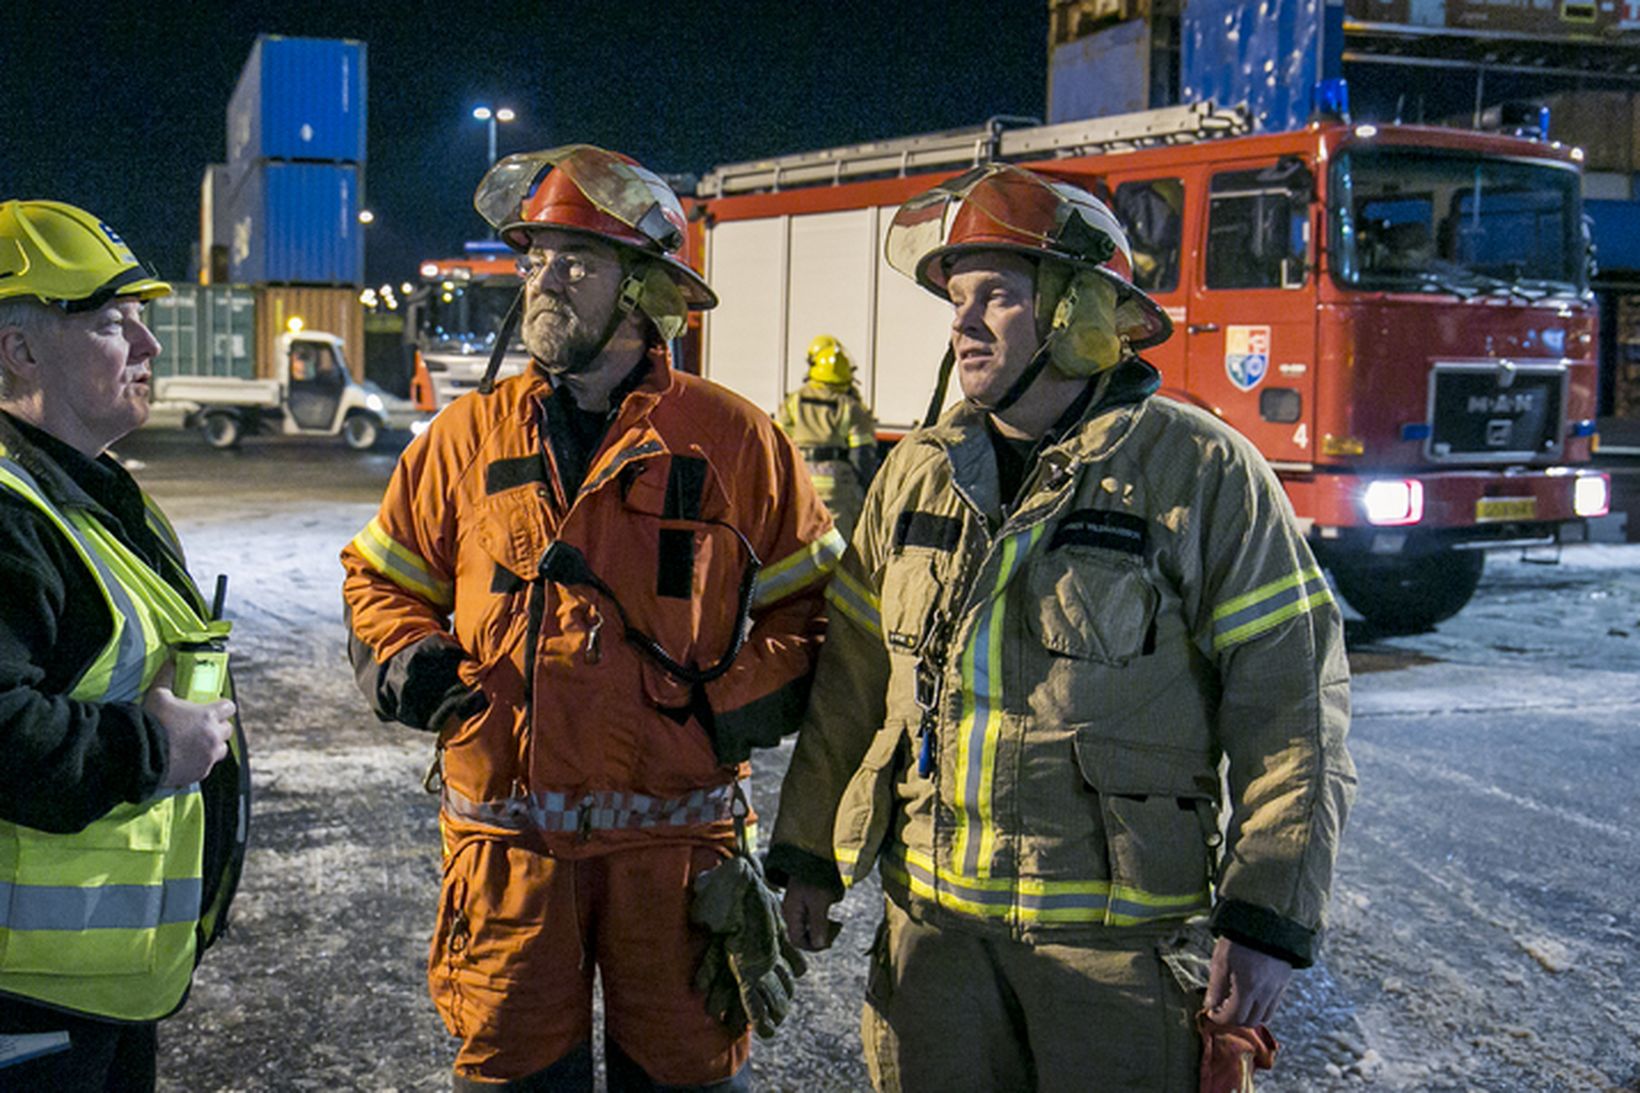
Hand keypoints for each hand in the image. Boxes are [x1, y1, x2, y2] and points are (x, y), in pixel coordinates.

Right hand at [143, 662, 235, 786]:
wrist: (141, 754)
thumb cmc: (151, 723)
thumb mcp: (158, 695)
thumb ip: (167, 677)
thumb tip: (170, 661)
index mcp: (209, 715)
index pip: (229, 707)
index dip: (221, 707)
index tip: (212, 709)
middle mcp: (214, 735)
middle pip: (227, 730)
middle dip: (217, 728)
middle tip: (201, 728)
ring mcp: (209, 755)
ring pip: (220, 749)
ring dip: (211, 746)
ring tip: (194, 745)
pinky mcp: (201, 772)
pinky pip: (206, 766)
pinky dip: (200, 762)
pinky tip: (185, 759)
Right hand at [781, 880, 841, 951]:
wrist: (814, 855)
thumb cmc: (816, 878)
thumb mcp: (819, 903)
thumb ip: (818, 925)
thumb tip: (819, 945)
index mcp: (791, 914)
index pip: (798, 941)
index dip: (814, 946)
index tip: (830, 940)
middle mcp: (791, 912)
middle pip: (804, 936)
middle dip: (821, 935)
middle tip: (837, 926)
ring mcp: (797, 905)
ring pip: (810, 926)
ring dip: (824, 925)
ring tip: (836, 917)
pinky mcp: (805, 899)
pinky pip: (813, 915)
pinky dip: (823, 914)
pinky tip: (831, 903)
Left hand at [1203, 937, 1291, 1026]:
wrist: (1263, 922)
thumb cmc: (1239, 940)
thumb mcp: (1221, 962)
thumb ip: (1215, 988)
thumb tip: (1210, 1006)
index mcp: (1247, 988)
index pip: (1234, 1017)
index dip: (1220, 1019)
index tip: (1213, 1013)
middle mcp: (1265, 993)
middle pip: (1250, 1021)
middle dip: (1234, 1019)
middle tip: (1223, 1010)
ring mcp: (1276, 989)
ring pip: (1264, 1017)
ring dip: (1249, 1016)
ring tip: (1237, 1004)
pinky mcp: (1283, 983)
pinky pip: (1273, 1006)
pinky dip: (1261, 1008)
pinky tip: (1250, 997)